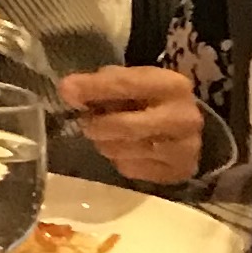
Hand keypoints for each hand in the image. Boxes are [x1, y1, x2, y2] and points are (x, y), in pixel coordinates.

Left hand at [61, 64, 206, 184]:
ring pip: (121, 151)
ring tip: (108, 134)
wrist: (185, 128)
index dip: (92, 88)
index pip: (126, 85)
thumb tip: (68, 92)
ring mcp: (185, 148)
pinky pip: (129, 169)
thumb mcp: (130, 80)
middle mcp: (184, 118)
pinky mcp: (178, 172)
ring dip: (103, 143)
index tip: (66, 91)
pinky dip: (118, 159)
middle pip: (123, 126)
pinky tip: (125, 149)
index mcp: (172, 85)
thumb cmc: (149, 98)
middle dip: (96, 125)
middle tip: (86, 122)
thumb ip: (99, 82)